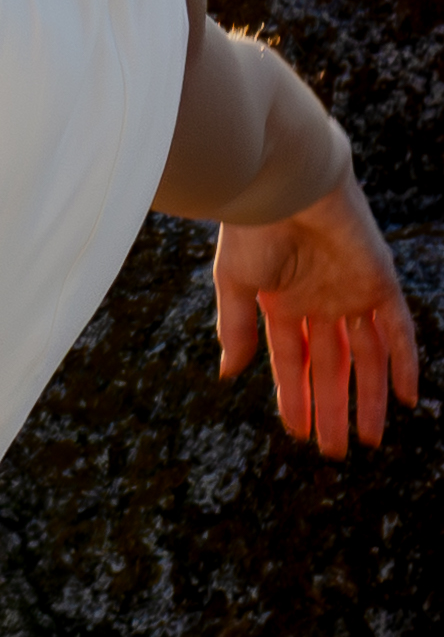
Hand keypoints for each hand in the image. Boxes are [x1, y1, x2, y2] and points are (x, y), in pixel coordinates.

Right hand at [213, 175, 419, 458]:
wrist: (283, 185)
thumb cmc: (251, 228)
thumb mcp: (233, 284)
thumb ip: (237, 329)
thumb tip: (229, 373)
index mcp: (284, 303)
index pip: (294, 361)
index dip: (296, 396)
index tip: (299, 431)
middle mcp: (321, 303)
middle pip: (333, 367)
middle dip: (333, 409)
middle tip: (334, 451)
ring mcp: (353, 294)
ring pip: (367, 358)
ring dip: (368, 398)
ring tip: (367, 439)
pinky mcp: (380, 283)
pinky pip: (399, 330)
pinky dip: (405, 363)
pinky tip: (406, 398)